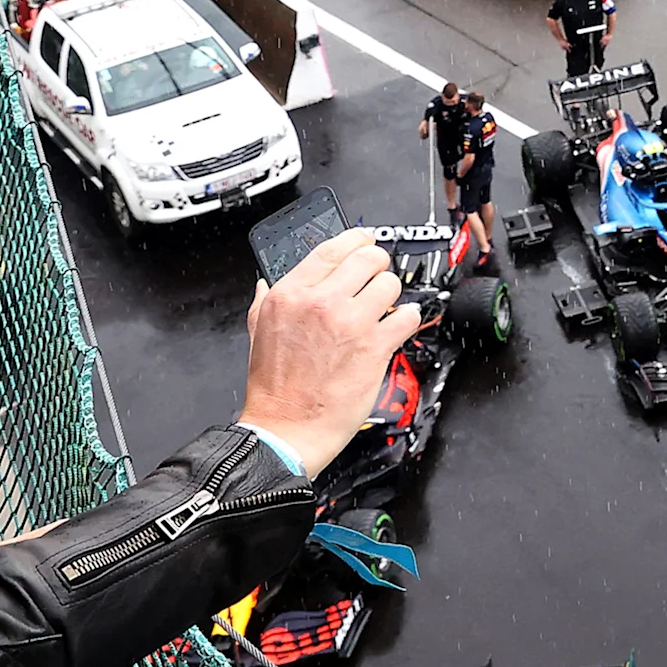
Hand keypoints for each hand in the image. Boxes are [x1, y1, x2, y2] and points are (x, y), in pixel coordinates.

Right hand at [237, 230, 421, 477]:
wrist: (287, 429)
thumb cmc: (273, 389)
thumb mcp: (258, 333)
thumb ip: (265, 300)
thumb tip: (266, 281)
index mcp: (290, 294)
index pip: (332, 247)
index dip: (355, 238)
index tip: (365, 239)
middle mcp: (321, 303)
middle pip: (368, 258)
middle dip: (377, 265)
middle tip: (376, 276)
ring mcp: (350, 322)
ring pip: (390, 284)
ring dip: (391, 294)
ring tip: (383, 307)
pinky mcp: (375, 345)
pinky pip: (407, 316)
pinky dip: (408, 318)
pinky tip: (399, 324)